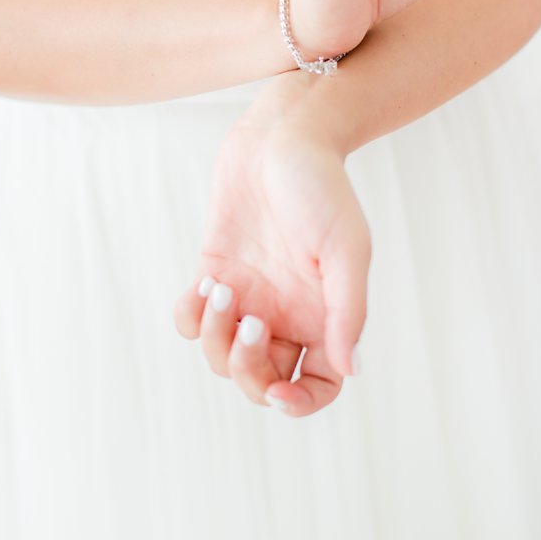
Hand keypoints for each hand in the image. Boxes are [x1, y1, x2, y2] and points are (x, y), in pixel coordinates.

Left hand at [174, 93, 369, 411]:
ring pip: (223, 357)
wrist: (281, 136)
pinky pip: (192, 322)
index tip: (278, 391)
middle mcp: (289, 317)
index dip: (298, 403)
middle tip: (251, 324)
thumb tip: (349, 370)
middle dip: (249, 368)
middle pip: (263, 381)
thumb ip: (348, 313)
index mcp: (326, 319)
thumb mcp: (347, 250)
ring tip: (224, 291)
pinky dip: (191, 316)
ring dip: (216, 337)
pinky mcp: (216, 277)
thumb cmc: (322, 188)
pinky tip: (206, 284)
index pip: (319, 387)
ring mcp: (251, 300)